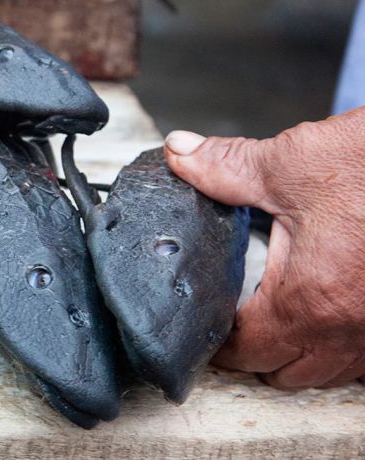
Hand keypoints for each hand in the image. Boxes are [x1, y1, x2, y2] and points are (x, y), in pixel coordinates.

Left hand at [163, 108, 364, 389]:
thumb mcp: (291, 163)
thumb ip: (224, 166)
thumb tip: (180, 153)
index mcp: (309, 297)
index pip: (246, 350)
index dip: (218, 340)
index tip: (206, 322)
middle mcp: (351, 329)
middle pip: (284, 373)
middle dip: (253, 352)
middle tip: (235, 319)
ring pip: (329, 373)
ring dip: (299, 354)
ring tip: (278, 317)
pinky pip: (364, 359)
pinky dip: (340, 347)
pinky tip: (327, 312)